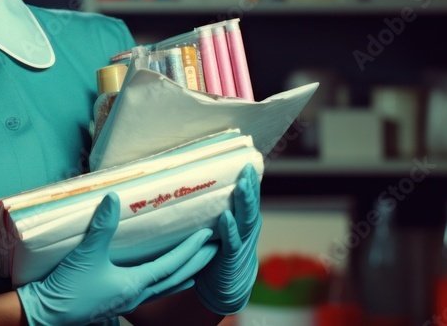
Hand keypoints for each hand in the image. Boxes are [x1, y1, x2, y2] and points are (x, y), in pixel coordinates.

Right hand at [17, 192, 217, 325]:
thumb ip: (101, 225)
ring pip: (162, 289)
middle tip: (214, 250)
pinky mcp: (113, 303)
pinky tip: (153, 278)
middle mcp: (135, 296)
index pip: (172, 266)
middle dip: (196, 264)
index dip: (191, 250)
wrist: (45, 314)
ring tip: (194, 267)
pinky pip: (146, 292)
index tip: (209, 236)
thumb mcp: (85, 253)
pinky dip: (159, 282)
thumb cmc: (68, 287)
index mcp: (134, 285)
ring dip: (181, 275)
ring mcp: (125, 302)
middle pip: (174, 280)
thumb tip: (113, 197)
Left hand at [194, 163, 261, 313]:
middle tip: (247, 167)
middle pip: (251, 204)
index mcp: (244, 220)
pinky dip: (229, 229)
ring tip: (241, 185)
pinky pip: (232, 242)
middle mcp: (247, 229)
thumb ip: (213, 207)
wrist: (225, 288)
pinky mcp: (231, 258)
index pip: (249, 196)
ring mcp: (241, 243)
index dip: (250, 179)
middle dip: (250, 185)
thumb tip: (195, 181)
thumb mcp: (219, 226)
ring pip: (246, 220)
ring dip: (244, 202)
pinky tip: (226, 217)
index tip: (247, 159)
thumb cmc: (217, 252)